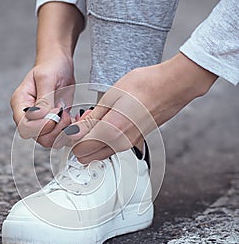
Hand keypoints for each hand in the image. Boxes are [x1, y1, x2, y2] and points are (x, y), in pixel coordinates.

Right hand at [10, 51, 73, 146]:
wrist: (60, 64)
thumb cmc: (51, 66)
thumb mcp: (47, 78)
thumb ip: (44, 99)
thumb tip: (40, 116)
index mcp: (20, 104)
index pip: (25, 128)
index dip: (42, 126)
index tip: (56, 112)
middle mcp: (28, 116)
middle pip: (38, 138)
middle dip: (55, 129)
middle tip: (64, 113)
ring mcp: (41, 122)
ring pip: (50, 141)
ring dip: (64, 132)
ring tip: (68, 115)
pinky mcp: (54, 124)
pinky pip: (61, 137)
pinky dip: (71, 131)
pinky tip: (74, 118)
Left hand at [64, 53, 216, 163]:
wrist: (172, 87)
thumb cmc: (146, 86)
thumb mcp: (110, 97)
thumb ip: (92, 119)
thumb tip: (76, 131)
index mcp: (111, 132)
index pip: (79, 149)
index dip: (71, 137)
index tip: (71, 125)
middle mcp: (120, 144)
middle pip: (87, 157)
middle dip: (79, 143)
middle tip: (80, 124)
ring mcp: (129, 145)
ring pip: (99, 154)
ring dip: (91, 142)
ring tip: (94, 120)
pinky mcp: (135, 142)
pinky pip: (112, 148)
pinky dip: (104, 140)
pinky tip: (107, 122)